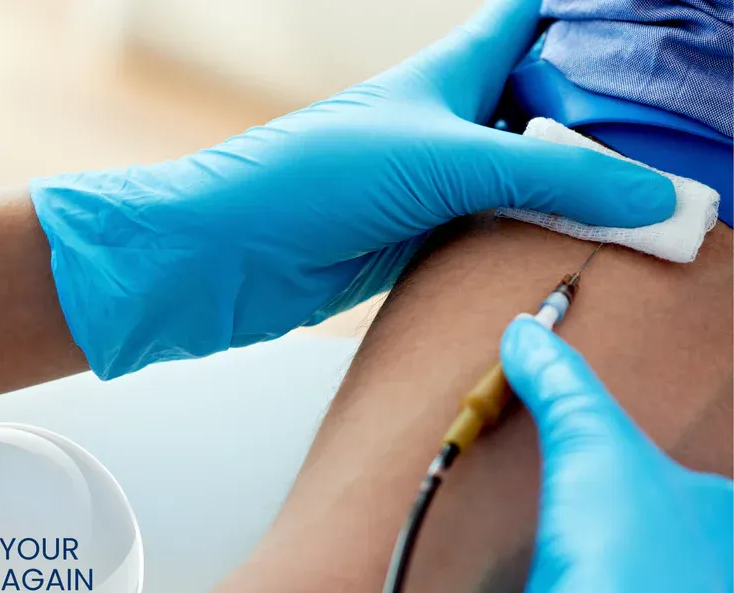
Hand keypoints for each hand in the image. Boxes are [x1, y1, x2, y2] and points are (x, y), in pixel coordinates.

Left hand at [30, 0, 674, 379]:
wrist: (229, 257)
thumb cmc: (310, 180)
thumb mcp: (443, 160)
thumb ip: (550, 174)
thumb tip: (652, 197)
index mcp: (452, 72)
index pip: (535, 18)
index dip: (591, 20)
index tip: (652, 41)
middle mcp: (448, 122)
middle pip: (544, 106)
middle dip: (603, 124)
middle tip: (674, 152)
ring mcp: (436, 185)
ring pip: (525, 177)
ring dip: (574, 194)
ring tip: (646, 210)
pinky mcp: (421, 242)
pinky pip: (495, 235)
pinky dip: (533, 244)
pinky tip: (574, 257)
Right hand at [409, 316, 732, 592]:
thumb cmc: (619, 560)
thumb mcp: (588, 443)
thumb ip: (561, 385)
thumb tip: (527, 333)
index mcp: (730, 528)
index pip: (706, 497)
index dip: (650, 487)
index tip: (613, 493)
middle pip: (694, 560)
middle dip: (653, 551)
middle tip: (601, 539)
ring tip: (592, 590)